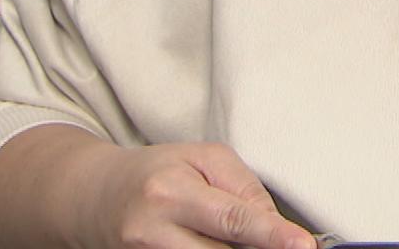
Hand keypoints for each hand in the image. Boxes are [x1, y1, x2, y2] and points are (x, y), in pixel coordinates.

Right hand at [67, 140, 315, 248]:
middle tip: (280, 242)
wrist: (95, 197)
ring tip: (231, 236)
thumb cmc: (157, 172)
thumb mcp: (202, 158)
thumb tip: (277, 225)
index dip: (272, 235)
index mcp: (171, 190)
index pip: (232, 218)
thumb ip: (243, 188)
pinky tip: (210, 242)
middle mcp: (153, 230)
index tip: (303, 245)